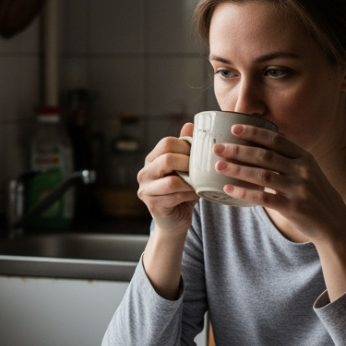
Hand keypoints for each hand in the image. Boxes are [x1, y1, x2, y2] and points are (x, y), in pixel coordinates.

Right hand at [137, 122, 199, 236]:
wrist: (175, 221)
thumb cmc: (182, 192)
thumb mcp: (185, 168)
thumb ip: (186, 148)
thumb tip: (190, 124)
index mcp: (151, 159)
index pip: (167, 143)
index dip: (186, 147)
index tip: (198, 155)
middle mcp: (144, 172)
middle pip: (167, 158)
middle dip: (188, 163)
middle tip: (200, 170)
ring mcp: (145, 189)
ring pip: (172, 180)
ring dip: (191, 182)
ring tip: (199, 184)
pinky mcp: (152, 205)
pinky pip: (175, 196)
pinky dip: (189, 195)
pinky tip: (195, 195)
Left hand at [211, 124, 345, 245]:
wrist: (334, 222)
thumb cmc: (314, 194)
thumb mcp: (307, 171)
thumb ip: (287, 159)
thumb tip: (258, 145)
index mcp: (304, 157)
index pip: (276, 140)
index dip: (254, 133)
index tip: (234, 128)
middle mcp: (303, 170)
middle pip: (265, 156)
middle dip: (239, 150)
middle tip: (218, 147)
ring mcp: (299, 189)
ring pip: (263, 175)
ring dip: (238, 169)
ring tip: (218, 166)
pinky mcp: (293, 207)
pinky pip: (264, 198)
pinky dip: (244, 192)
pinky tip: (228, 189)